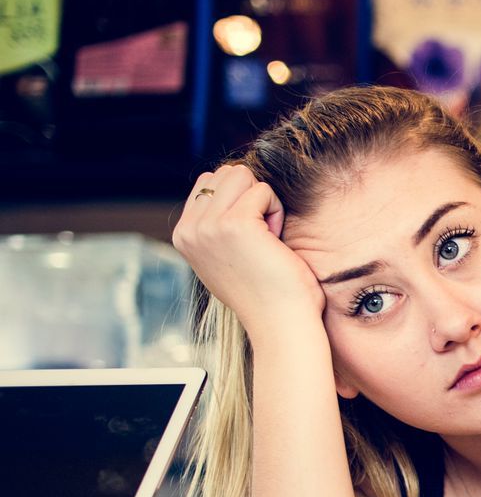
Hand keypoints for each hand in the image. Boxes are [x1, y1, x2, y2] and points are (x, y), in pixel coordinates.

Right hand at [171, 163, 326, 339]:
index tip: (250, 239)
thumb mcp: (227, 256)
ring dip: (264, 202)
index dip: (240, 201)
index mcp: (184, 235)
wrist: (280, 323)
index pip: (209, 183)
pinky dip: (277, 211)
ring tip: (268, 238)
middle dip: (251, 198)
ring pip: (241, 175)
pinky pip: (263, 190)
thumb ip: (216, 226)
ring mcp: (208, 226)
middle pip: (225, 174)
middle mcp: (190, 230)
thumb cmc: (268, 292)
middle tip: (263, 238)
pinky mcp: (234, 224)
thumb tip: (220, 185)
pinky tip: (275, 241)